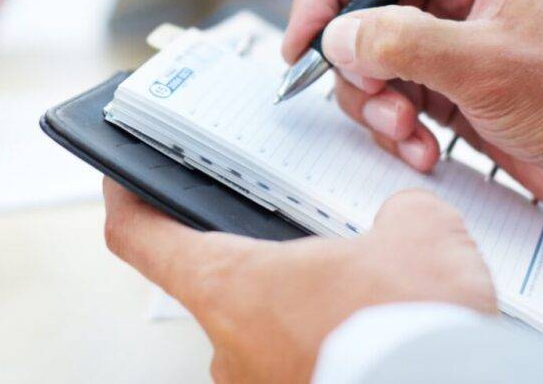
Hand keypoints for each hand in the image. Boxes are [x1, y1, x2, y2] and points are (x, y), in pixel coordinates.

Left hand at [102, 180, 494, 383]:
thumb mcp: (419, 236)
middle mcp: (231, 346)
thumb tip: (403, 220)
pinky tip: (382, 332)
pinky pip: (304, 365)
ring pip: (266, 330)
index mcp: (230, 286)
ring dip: (301, 307)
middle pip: (215, 282)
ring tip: (365, 288)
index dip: (126, 198)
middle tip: (303, 229)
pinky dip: (332, 345)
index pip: (139, 237)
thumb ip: (399, 212)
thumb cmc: (413, 336)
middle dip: (260, 256)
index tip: (123, 178)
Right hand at [282, 0, 542, 223]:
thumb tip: (339, 36)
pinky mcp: (445, 86)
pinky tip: (426, 150)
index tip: (302, 40)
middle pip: (361, 16)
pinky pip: (389, 100)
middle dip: (359, 68)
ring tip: (411, 133)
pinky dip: (396, 130)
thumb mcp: (484, 64)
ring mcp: (447, 41)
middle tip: (378, 101)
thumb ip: (402, 42)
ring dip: (378, 107)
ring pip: (367, 64)